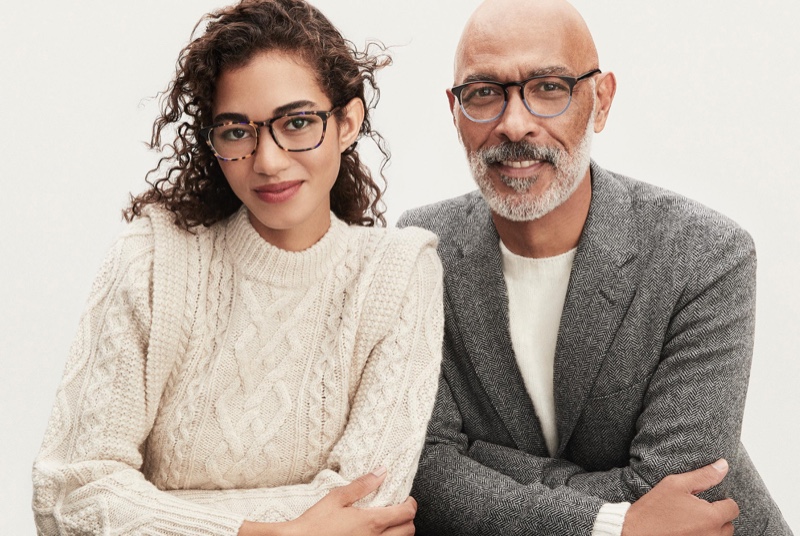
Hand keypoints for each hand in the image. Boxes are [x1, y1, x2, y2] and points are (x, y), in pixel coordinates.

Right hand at [238, 468, 416, 535]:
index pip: (406, 513)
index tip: (406, 499)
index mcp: (372, 522)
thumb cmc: (316, 523)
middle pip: (409, 531)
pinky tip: (377, 534)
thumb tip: (382, 472)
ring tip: (388, 523)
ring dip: (400, 532)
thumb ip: (362, 485)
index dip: (410, 504)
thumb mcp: (337, 498)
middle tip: (398, 509)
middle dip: (408, 519)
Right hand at [622, 459, 738, 535]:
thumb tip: (724, 465)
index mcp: (711, 517)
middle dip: (716, 518)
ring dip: (711, 531)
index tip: (705, 502)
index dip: (721, 502)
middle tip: (695, 513)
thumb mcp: (676, 485)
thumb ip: (703, 476)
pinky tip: (687, 532)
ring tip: (691, 524)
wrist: (635, 533)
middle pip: (729, 526)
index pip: (733, 508)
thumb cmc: (654, 509)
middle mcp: (713, 535)